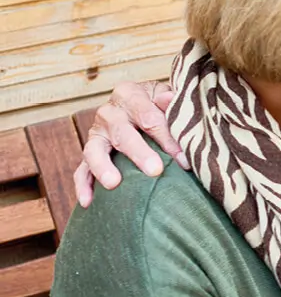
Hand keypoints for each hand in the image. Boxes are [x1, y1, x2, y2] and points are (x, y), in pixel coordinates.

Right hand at [75, 80, 186, 207]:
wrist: (144, 105)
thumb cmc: (161, 104)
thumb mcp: (167, 96)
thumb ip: (170, 101)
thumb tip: (168, 98)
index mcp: (128, 94)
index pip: (148, 117)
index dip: (167, 138)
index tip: (184, 159)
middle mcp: (109, 112)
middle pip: (122, 133)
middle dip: (139, 153)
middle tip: (154, 170)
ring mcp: (96, 134)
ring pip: (94, 150)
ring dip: (103, 167)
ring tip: (113, 184)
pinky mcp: (90, 153)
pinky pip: (82, 170)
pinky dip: (83, 185)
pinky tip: (88, 202)